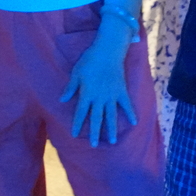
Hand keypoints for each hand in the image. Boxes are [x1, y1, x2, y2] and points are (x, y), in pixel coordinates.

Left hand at [59, 29, 136, 146]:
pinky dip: (130, 113)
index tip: (74, 134)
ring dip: (111, 129)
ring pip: (111, 115)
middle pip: (96, 118)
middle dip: (94, 132)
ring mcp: (112, 96)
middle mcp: (99, 98)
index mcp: (87, 94)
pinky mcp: (121, 91)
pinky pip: (127, 104)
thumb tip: (62, 100)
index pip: (80, 113)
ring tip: (112, 141)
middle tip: (93, 145)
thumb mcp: (76, 73)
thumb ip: (71, 88)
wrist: (108, 50)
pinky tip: (134, 122)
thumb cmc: (89, 60)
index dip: (77, 124)